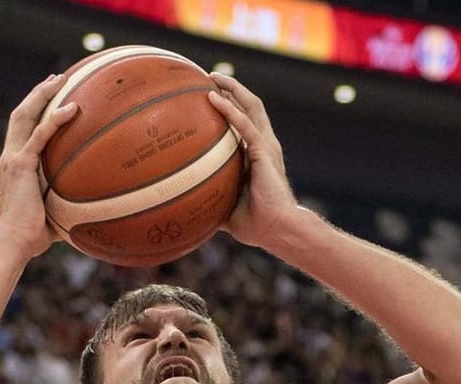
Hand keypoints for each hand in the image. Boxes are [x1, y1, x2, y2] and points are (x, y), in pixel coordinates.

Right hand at [0, 74, 79, 262]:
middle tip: (57, 80)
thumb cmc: (32, 237)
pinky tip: (72, 109)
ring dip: (42, 95)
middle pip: (20, 114)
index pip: (22, 130)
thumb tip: (94, 211)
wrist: (14, 243)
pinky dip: (54, 120)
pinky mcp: (20, 165)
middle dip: (38, 94)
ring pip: (24, 116)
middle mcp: (10, 157)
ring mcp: (13, 159)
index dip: (34, 110)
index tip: (51, 97)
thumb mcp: (54, 214)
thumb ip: (69, 204)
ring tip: (60, 80)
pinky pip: (39, 135)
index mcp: (15, 165)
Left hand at [207, 73, 306, 247]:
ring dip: (233, 89)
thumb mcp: (225, 208)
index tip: (209, 97)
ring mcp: (266, 146)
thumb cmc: (255, 225)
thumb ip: (210, 199)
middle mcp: (264, 145)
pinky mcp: (264, 151)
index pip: (245, 123)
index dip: (231, 107)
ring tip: (212, 76)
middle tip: (210, 78)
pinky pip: (245, 125)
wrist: (276, 230)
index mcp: (258, 155)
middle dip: (233, 89)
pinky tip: (213, 98)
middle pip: (250, 106)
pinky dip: (229, 109)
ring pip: (251, 106)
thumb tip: (184, 205)